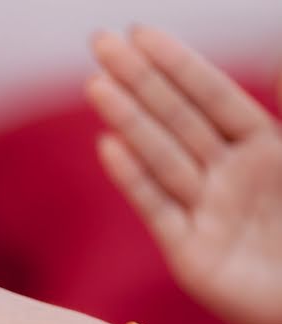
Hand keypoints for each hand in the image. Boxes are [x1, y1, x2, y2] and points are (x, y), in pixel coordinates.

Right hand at [88, 26, 281, 323]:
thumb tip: (281, 58)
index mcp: (264, 149)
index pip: (212, 97)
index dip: (178, 64)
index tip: (140, 34)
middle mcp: (227, 175)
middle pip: (177, 119)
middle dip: (139, 79)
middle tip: (99, 43)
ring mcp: (204, 212)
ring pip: (162, 156)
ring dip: (129, 120)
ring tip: (96, 85)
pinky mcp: (188, 254)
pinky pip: (158, 210)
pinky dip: (134, 180)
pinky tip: (108, 148)